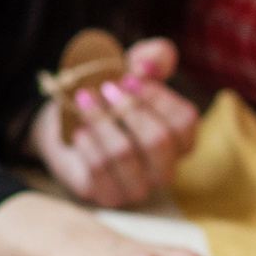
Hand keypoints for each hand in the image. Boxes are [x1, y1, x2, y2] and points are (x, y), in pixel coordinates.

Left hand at [30, 37, 198, 207]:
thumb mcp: (131, 69)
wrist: (69, 124)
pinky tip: (80, 131)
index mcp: (181, 140)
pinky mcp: (109, 196)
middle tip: (106, 87)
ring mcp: (138, 187)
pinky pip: (98, 169)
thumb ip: (152, 58)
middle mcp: (165, 168)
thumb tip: (152, 61)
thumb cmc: (109, 97)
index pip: (185, 121)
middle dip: (128, 108)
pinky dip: (87, 142)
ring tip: (84, 99)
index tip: (130, 76)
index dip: (158, 96)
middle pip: (158, 140)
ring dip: (101, 120)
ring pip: (124, 154)